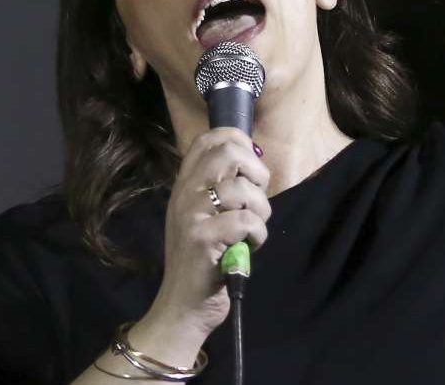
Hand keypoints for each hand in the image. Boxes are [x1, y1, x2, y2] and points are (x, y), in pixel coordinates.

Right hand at [146, 127, 271, 336]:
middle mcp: (184, 192)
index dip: (239, 142)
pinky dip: (258, 235)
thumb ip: (223, 187)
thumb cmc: (205, 259)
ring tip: (251, 231)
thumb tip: (255, 157)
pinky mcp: (202, 238)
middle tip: (254, 201)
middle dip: (257, 174)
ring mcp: (190, 214)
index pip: (210, 139)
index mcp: (186, 184)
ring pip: (244, 189)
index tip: (250, 170)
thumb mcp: (207, 215)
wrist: (184, 306)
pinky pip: (247, 220)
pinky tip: (248, 247)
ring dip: (261, 212)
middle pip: (229, 152)